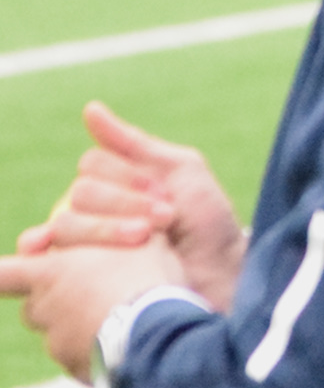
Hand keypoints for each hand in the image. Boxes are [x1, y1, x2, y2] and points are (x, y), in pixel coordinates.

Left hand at [0, 237, 186, 383]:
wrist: (159, 331)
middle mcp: (45, 309)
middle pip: (34, 308)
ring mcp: (58, 344)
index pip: (3, 275)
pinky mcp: (76, 370)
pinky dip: (96, 354)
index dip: (5, 275)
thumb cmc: (145, 277)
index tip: (8, 277)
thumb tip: (135, 224)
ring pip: (58, 336)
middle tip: (90, 297)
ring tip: (118, 323)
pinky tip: (127, 344)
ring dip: (77, 330)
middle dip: (54, 305)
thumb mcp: (140, 240)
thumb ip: (117, 232)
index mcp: (50, 273)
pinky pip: (80, 360)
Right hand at [17, 103, 245, 312]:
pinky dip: (39, 250)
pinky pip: (44, 260)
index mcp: (115, 183)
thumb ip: (135, 144)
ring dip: (104, 229)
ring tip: (145, 239)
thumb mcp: (182, 172)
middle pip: (79, 194)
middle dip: (122, 204)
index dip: (126, 176)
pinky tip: (42, 248)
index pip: (93, 165)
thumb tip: (89, 109)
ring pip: (66, 224)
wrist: (220, 276)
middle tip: (163, 219)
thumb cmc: (208, 224)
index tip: (163, 193)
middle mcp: (95, 211)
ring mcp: (86, 245)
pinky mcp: (80, 278)